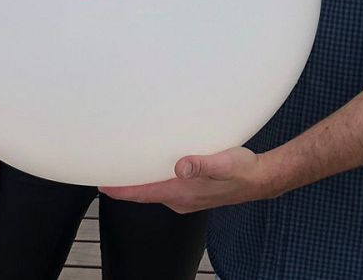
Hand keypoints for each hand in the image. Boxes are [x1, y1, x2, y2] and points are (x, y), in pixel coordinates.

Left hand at [100, 147, 277, 212]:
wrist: (260, 179)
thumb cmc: (242, 169)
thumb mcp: (223, 162)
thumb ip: (202, 164)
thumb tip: (182, 166)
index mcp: (182, 192)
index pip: (143, 193)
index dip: (121, 190)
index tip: (102, 184)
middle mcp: (180, 199)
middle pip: (145, 195)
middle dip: (125, 186)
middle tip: (106, 173)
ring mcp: (186, 198)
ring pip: (155, 192)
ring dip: (140, 183)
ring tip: (125, 169)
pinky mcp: (193, 192)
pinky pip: (165, 188)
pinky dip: (154, 180)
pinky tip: (154, 168)